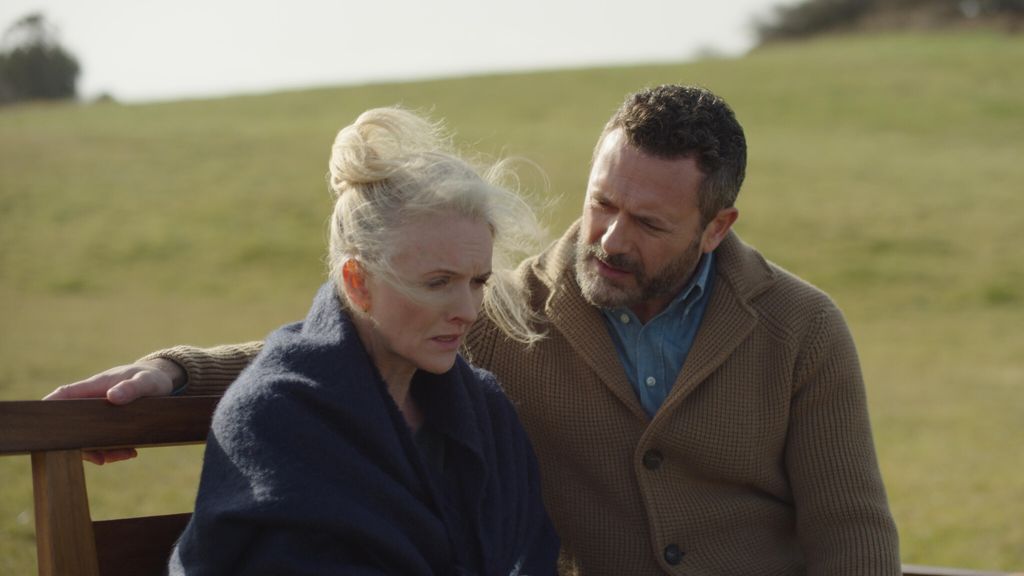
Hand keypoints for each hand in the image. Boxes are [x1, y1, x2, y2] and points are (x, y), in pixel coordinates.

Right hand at [43, 358, 184, 464]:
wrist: (162, 381)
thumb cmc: (151, 378)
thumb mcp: (146, 382)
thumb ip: (132, 388)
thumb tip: (111, 397)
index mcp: (94, 386)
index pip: (63, 396)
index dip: (49, 409)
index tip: (44, 429)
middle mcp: (91, 401)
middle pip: (72, 424)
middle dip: (82, 444)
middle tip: (102, 458)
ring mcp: (98, 413)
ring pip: (87, 436)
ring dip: (102, 450)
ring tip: (126, 454)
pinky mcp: (108, 423)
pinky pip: (103, 440)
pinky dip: (113, 449)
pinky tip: (131, 452)